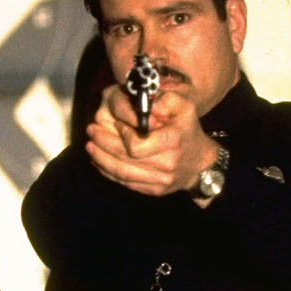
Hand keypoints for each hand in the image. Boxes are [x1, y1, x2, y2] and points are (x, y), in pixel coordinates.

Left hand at [85, 85, 218, 199]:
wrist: (201, 164)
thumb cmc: (188, 131)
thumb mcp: (185, 107)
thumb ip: (166, 100)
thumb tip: (146, 105)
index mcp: (171, 143)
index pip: (136, 145)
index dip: (121, 134)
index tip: (116, 123)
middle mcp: (165, 165)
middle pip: (124, 159)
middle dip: (103, 144)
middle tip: (91, 131)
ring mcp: (159, 182)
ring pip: (121, 173)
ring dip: (101, 159)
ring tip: (89, 146)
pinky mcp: (153, 191)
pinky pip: (125, 183)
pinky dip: (108, 172)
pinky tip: (98, 160)